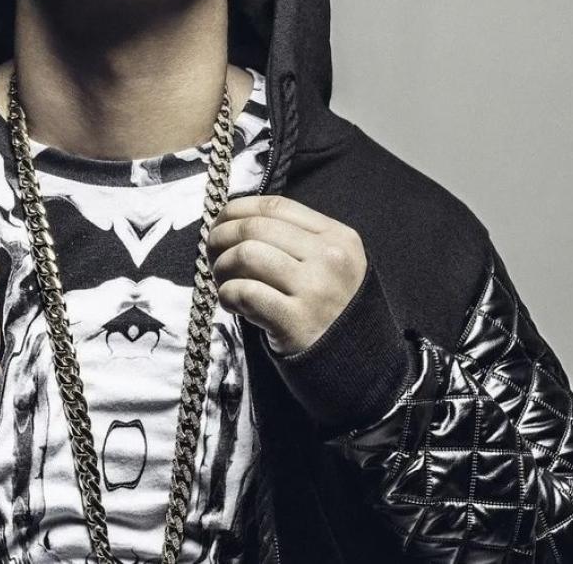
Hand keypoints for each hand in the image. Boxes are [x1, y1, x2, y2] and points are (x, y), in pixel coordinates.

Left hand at [207, 196, 367, 355]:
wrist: (359, 366)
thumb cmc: (333, 310)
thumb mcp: (330, 264)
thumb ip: (294, 239)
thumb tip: (234, 221)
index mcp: (338, 236)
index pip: (275, 206)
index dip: (237, 210)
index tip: (220, 222)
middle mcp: (330, 258)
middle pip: (255, 228)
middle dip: (221, 237)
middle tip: (212, 254)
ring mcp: (315, 289)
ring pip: (246, 255)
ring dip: (222, 266)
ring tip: (223, 280)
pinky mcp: (296, 321)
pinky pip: (245, 292)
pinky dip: (227, 294)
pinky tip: (231, 303)